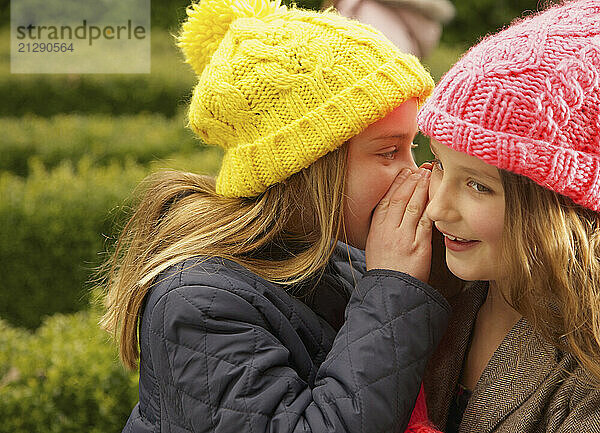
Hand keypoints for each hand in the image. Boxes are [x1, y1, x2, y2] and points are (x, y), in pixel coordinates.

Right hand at [365, 167, 432, 281]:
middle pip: (399, 199)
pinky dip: (430, 208)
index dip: (397, 184)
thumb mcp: (375, 244)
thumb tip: (393, 209)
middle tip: (420, 170)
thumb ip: (383, 226)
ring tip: (428, 177)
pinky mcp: (418, 246)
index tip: (405, 172)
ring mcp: (403, 238)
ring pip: (413, 207)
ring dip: (422, 189)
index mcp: (376, 229)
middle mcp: (388, 231)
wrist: (390, 290)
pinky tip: (436, 199)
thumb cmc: (385, 269)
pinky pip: (425, 222)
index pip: (387, 200)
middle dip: (410, 181)